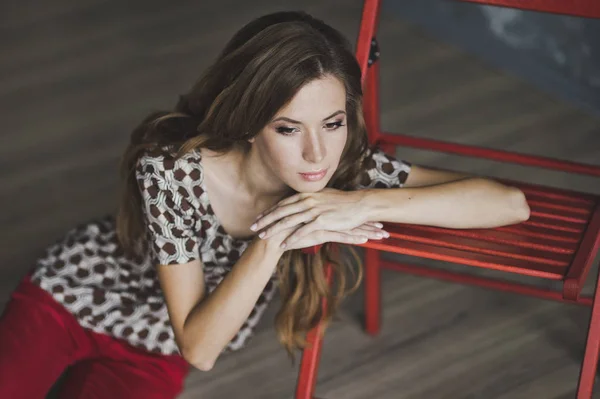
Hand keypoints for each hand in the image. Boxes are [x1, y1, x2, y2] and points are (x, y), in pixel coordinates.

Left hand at [251, 188, 387, 247]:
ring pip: (288, 221)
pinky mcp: (322, 221)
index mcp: (306, 195)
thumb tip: (302, 201)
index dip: (270, 211)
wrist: (360, 204)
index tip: (259, 217)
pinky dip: (291, 238)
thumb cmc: (343, 202)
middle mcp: (307, 201)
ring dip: (274, 229)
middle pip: (281, 211)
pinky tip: (284, 245)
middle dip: (266, 220)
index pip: (283, 204)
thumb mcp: (323, 196)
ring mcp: (314, 210)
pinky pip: (303, 231)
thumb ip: (311, 199)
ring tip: (263, 237)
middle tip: (253, 227)